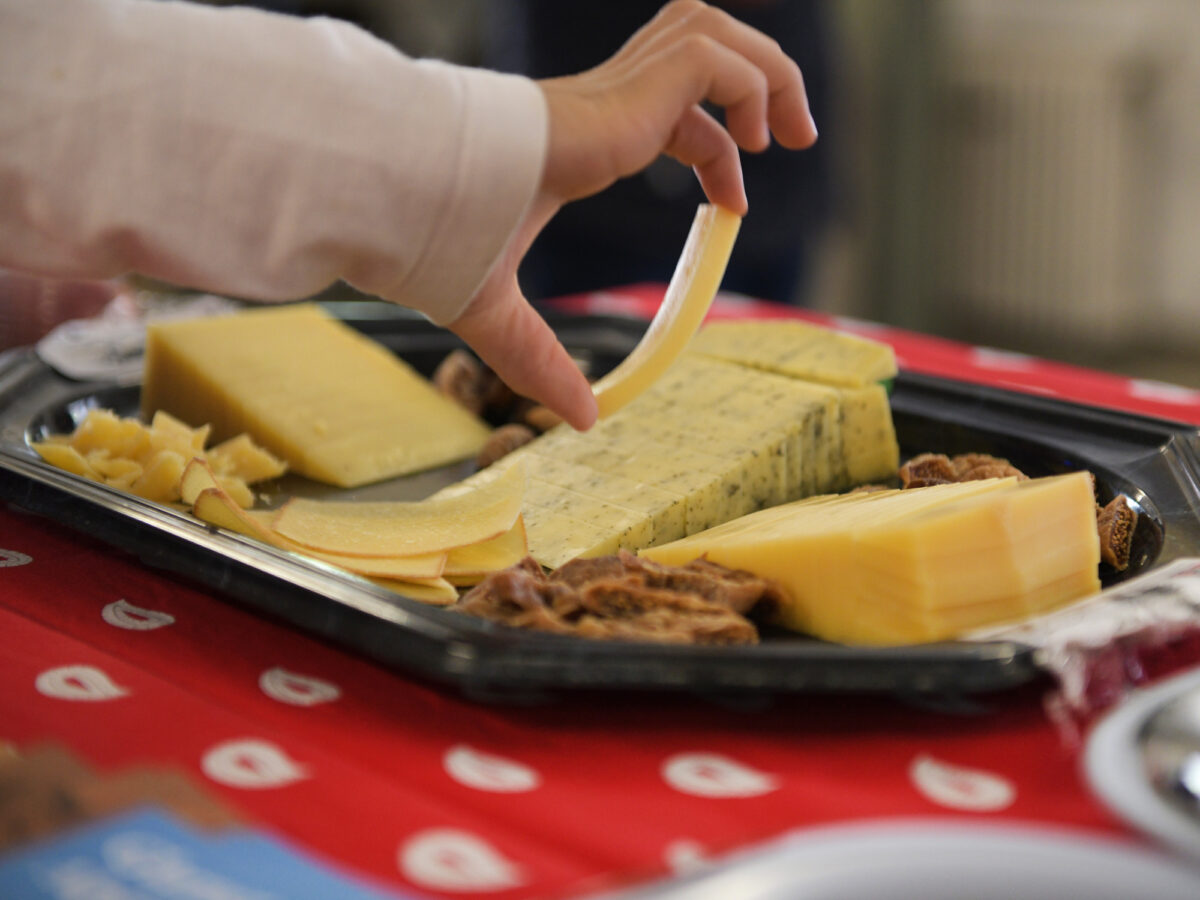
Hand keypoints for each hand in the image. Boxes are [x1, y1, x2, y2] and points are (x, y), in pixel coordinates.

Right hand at [449, 0, 816, 430]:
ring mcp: (616, 88)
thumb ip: (539, 362)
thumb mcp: (498, 315)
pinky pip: (710, 62)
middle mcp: (603, 100)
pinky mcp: (629, 88)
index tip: (731, 201)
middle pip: (694, 50)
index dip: (711, 146)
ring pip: (708, 35)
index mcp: (582, 137)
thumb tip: (577, 421)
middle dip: (754, 78)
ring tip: (792, 132)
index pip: (668, 114)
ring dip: (764, 71)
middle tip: (786, 139)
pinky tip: (754, 141)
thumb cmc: (438, 238)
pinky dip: (750, 85)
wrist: (416, 189)